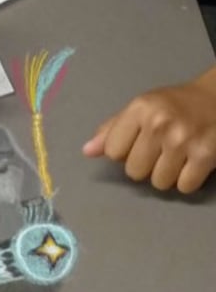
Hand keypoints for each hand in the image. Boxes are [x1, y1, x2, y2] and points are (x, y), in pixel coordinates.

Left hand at [82, 76, 215, 192]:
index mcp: (140, 109)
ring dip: (165, 175)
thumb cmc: (174, 104)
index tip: (136, 143)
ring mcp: (183, 141)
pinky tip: (190, 164)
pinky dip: (186, 181)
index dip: (122, 152)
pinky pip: (183, 187)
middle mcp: (159, 124)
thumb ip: (113, 129)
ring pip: (158, 182)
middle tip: (158, 151)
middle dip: (144, 165)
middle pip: (134, 171)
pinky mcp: (206, 156)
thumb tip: (87, 152)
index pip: (112, 151)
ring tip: (174, 157)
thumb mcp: (140, 108)